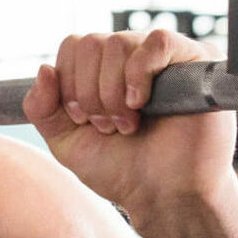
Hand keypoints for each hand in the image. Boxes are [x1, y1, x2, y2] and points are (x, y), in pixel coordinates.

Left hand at [21, 30, 237, 236]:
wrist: (164, 196)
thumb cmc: (122, 170)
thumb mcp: (67, 142)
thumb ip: (42, 108)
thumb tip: (43, 68)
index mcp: (103, 69)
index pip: (73, 45)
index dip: (69, 83)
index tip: (83, 120)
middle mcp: (132, 57)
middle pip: (91, 43)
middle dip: (90, 93)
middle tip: (108, 127)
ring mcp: (164, 58)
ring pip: (118, 43)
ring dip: (112, 92)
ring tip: (128, 125)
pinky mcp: (196, 61)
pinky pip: (158, 41)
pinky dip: (139, 74)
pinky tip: (140, 104)